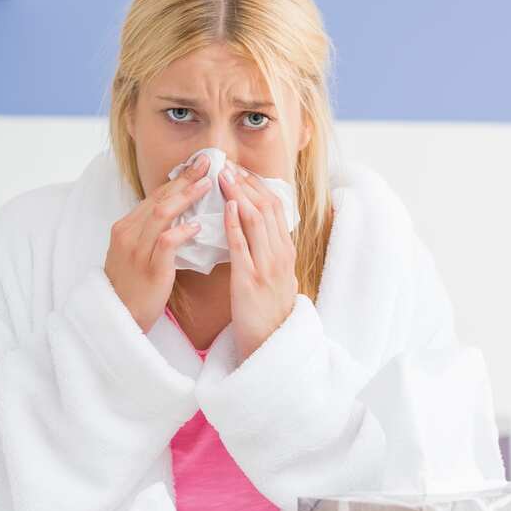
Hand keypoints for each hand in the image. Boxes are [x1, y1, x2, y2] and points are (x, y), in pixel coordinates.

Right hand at [104, 153, 212, 331]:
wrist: (117, 319)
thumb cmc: (132, 287)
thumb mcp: (136, 253)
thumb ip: (152, 233)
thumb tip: (179, 217)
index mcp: (125, 227)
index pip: (154, 196)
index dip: (177, 179)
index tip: (197, 165)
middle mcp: (128, 234)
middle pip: (159, 198)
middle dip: (184, 179)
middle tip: (206, 162)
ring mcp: (137, 251)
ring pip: (162, 214)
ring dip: (186, 197)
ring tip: (207, 185)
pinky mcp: (150, 269)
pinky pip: (166, 242)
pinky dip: (182, 231)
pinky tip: (197, 225)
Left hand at [218, 161, 298, 361]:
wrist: (271, 344)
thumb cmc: (268, 312)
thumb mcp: (276, 276)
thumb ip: (269, 252)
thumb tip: (258, 229)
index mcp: (286, 251)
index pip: (275, 208)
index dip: (258, 186)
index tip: (241, 170)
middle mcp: (280, 254)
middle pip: (267, 208)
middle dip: (247, 184)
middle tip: (228, 165)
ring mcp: (267, 266)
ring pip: (256, 220)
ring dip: (239, 195)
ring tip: (224, 177)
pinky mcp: (250, 280)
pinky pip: (242, 245)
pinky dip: (235, 223)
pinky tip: (226, 207)